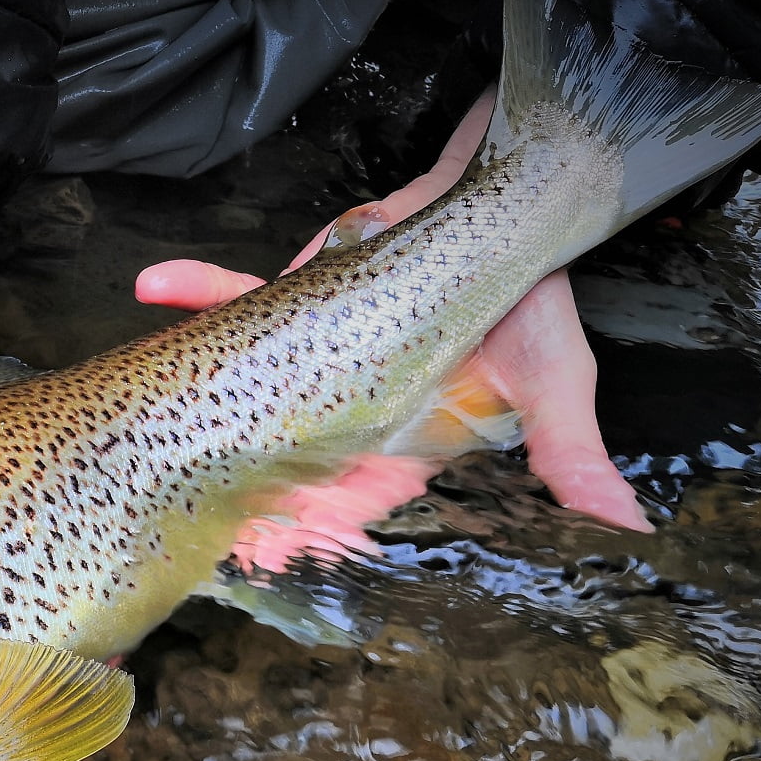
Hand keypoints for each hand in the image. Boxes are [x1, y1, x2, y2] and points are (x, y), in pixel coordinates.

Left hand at [134, 91, 650, 569]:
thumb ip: (570, 450)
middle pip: (276, 463)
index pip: (348, 502)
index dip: (306, 531)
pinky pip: (236, 299)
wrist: (501, 204)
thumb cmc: (530, 296)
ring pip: (240, 390)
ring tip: (137, 420)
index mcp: (400, 445)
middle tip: (177, 518)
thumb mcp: (557, 375)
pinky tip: (149, 287)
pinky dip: (196, 288)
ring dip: (190, 397)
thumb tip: (624, 522)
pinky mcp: (293, 302)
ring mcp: (310, 356)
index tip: (264, 556)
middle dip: (229, 489)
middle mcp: (345, 410)